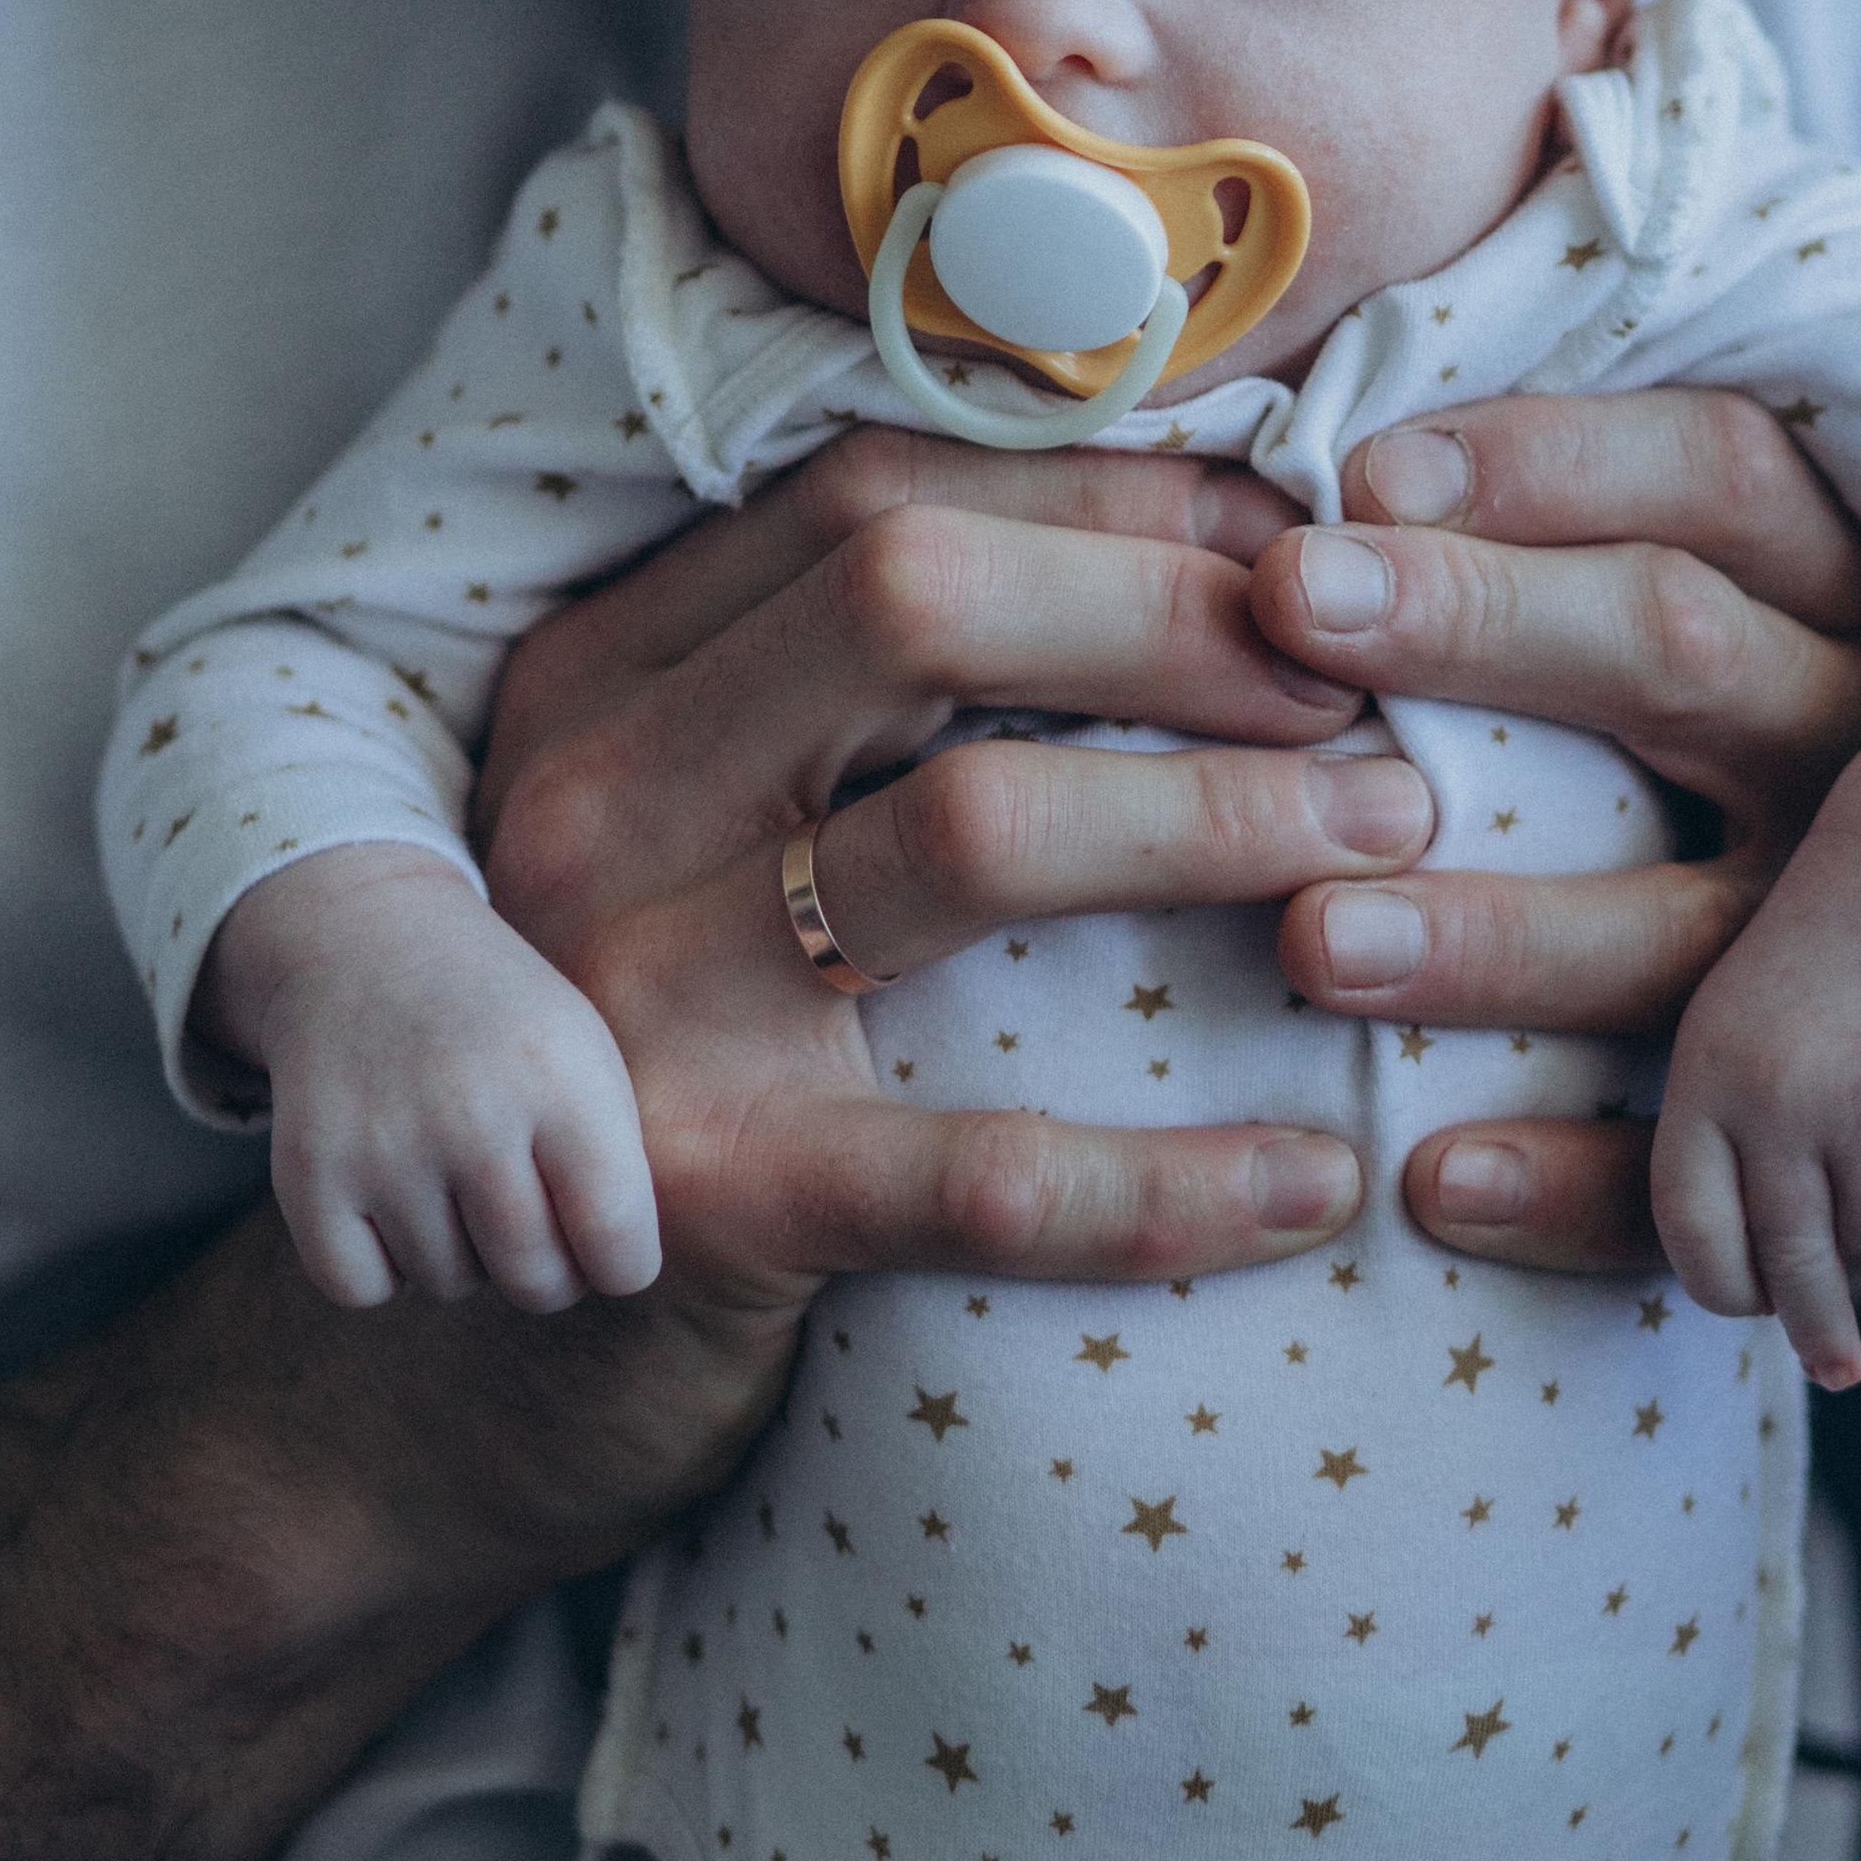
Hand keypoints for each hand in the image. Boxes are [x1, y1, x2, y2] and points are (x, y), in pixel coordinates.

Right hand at [204, 846, 664, 1313]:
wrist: (368, 943)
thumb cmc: (500, 1021)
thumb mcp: (584, 1052)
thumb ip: (613, 1164)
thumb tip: (613, 1282)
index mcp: (563, 1079)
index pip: (621, 1250)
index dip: (621, 1263)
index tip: (608, 1240)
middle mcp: (473, 1115)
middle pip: (536, 1282)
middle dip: (545, 1268)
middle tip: (529, 1206)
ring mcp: (384, 1148)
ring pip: (452, 1284)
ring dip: (462, 1250)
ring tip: (452, 1164)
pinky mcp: (310, 1176)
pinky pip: (364, 1288)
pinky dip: (381, 1263)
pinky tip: (391, 1190)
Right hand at [478, 427, 1412, 1354]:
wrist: (467, 1368)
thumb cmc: (671, 1037)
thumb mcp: (711, 815)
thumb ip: (861, 679)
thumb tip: (1190, 536)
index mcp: (604, 669)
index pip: (870, 493)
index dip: (1104, 492)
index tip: (1290, 533)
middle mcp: (594, 798)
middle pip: (917, 598)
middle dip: (1175, 613)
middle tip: (1359, 679)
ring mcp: (632, 998)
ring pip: (966, 833)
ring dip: (1219, 813)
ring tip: (1393, 830)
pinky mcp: (699, 1204)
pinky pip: (973, 1176)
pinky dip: (1168, 1180)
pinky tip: (1317, 1178)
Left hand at [1245, 386, 1860, 1268]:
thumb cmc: (1705, 720)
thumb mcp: (1684, 564)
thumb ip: (1525, 497)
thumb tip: (1277, 404)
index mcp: (1830, 576)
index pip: (1713, 474)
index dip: (1537, 463)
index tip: (1354, 470)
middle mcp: (1854, 741)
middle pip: (1680, 653)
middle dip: (1477, 621)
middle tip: (1287, 599)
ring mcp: (1850, 943)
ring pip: (1687, 925)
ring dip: (1496, 934)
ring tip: (1316, 938)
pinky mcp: (1827, 1125)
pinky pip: (1712, 1160)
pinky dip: (1573, 1179)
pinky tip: (1431, 1182)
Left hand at [1651, 715, 1860, 1372]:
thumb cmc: (1822, 978)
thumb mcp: (1737, 1042)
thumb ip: (1732, 1152)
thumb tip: (1763, 1302)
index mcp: (1703, 1084)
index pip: (1693, 1235)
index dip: (1725, 1287)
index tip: (1752, 1308)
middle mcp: (1772, 1105)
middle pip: (1792, 1270)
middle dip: (1819, 1330)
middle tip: (1836, 1367)